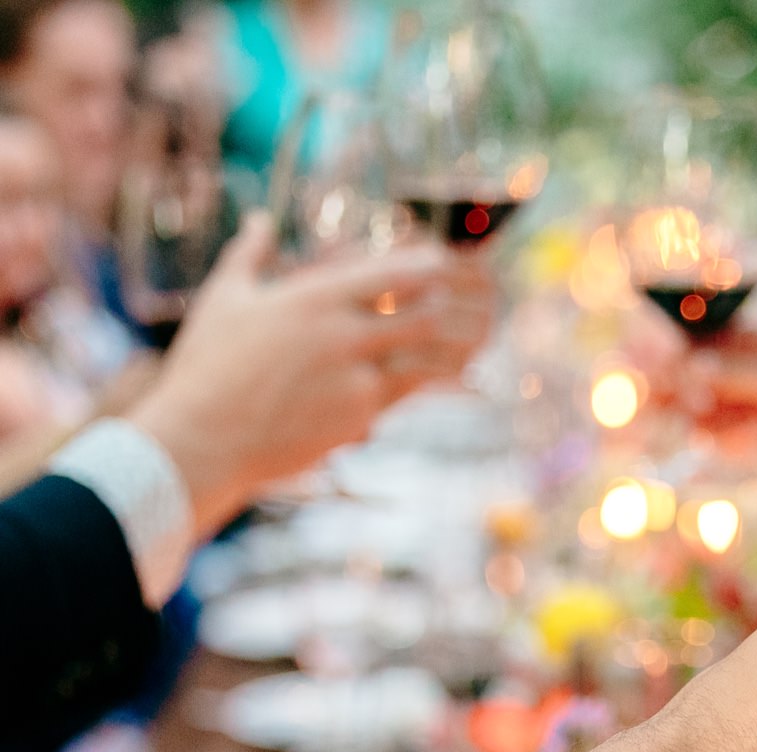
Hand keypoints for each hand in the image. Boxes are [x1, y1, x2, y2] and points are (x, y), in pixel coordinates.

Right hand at [126, 213, 495, 533]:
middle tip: (459, 305)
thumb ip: (249, 254)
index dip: (427, 266)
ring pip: (426, 363)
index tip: (442, 263)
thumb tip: (260, 219)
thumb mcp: (224, 299)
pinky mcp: (360, 420)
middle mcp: (343, 338)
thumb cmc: (206, 365)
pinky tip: (432, 378)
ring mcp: (357, 382)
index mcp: (313, 299)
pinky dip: (419, 385)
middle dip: (446, 310)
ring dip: (448, 352)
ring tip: (464, 343)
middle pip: (425, 318)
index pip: (393, 274)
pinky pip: (403, 397)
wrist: (204, 439)